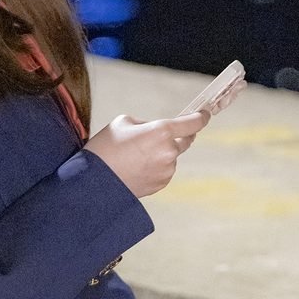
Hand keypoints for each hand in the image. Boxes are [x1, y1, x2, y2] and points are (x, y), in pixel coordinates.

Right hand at [85, 107, 210, 197]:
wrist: (94, 181)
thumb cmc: (105, 148)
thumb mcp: (123, 122)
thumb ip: (147, 124)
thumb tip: (156, 131)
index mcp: (161, 131)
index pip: (192, 123)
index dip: (201, 117)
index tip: (204, 114)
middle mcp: (169, 151)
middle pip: (186, 141)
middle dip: (180, 136)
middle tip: (164, 135)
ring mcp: (166, 170)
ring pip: (172, 157)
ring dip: (163, 153)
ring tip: (136, 156)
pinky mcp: (161, 184)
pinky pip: (164, 170)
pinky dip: (156, 167)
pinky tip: (137, 167)